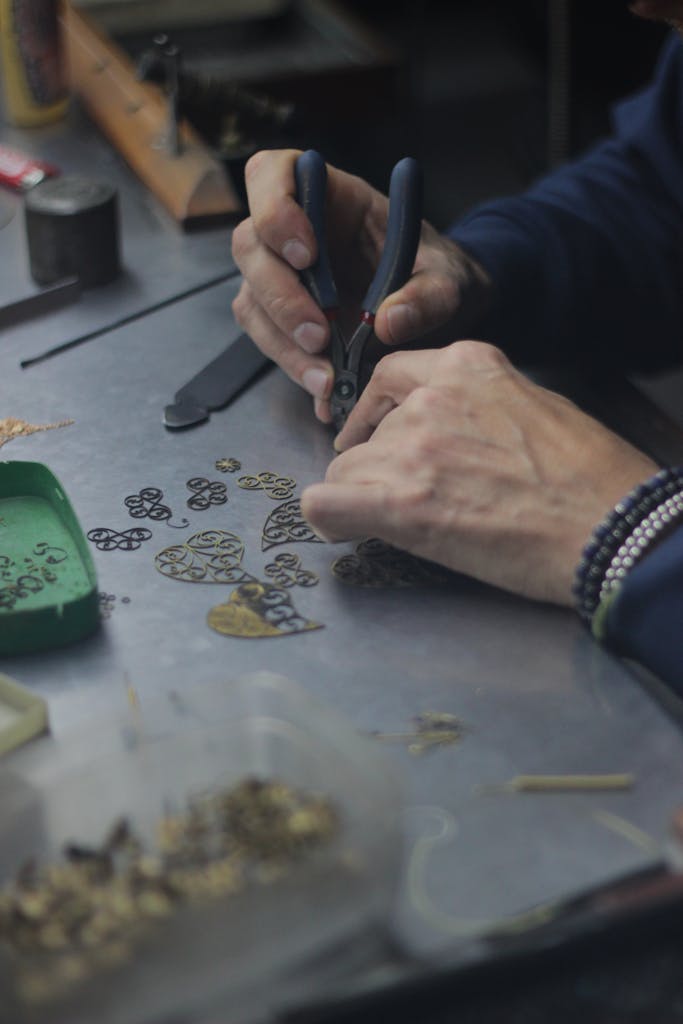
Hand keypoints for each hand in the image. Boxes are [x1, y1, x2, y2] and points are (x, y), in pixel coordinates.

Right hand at [231, 149, 491, 422]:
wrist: (440, 311)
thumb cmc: (440, 276)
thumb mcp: (449, 282)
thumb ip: (428, 297)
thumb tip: (387, 322)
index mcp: (332, 196)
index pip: (273, 173)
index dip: (275, 208)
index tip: (307, 254)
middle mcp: (296, 230)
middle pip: (251, 246)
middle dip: (280, 295)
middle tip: (319, 336)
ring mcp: (283, 274)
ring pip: (251, 300)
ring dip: (282, 342)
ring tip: (326, 378)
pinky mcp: (284, 315)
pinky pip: (268, 338)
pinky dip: (292, 365)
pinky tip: (324, 389)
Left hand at [301, 341, 657, 605]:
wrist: (609, 526)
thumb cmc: (587, 477)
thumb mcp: (530, 405)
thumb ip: (475, 404)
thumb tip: (443, 431)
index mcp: (465, 365)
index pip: (388, 376)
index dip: (376, 413)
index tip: (377, 437)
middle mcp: (430, 398)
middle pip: (366, 433)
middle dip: (378, 465)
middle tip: (409, 497)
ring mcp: (412, 448)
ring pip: (345, 470)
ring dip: (365, 496)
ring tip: (407, 522)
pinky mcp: (401, 503)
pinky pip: (324, 504)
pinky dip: (331, 518)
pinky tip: (349, 527)